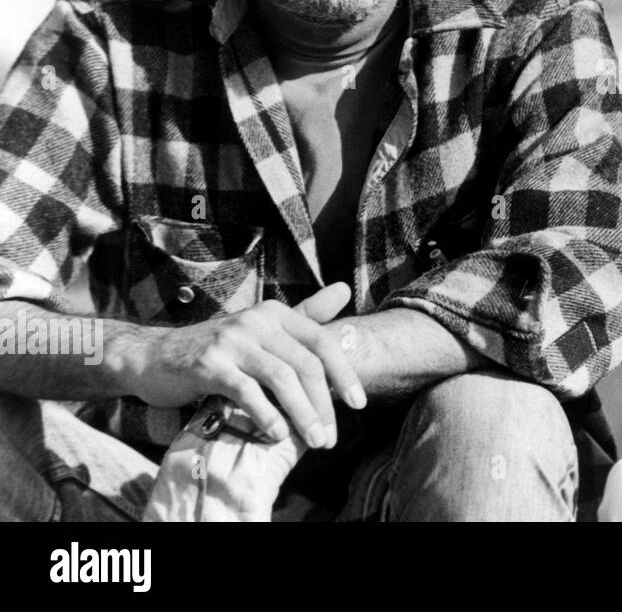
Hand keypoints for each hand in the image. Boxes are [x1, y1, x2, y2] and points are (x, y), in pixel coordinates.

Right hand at [117, 282, 366, 448]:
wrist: (153, 356)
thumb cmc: (217, 349)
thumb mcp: (263, 328)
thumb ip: (306, 315)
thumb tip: (346, 289)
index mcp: (275, 312)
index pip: (322, 341)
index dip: (343, 373)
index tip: (360, 404)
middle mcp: (257, 321)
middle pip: (305, 363)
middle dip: (324, 403)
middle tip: (330, 436)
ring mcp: (232, 341)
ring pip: (281, 378)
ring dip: (302, 413)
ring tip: (312, 440)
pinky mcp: (209, 364)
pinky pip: (247, 391)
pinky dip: (266, 414)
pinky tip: (277, 434)